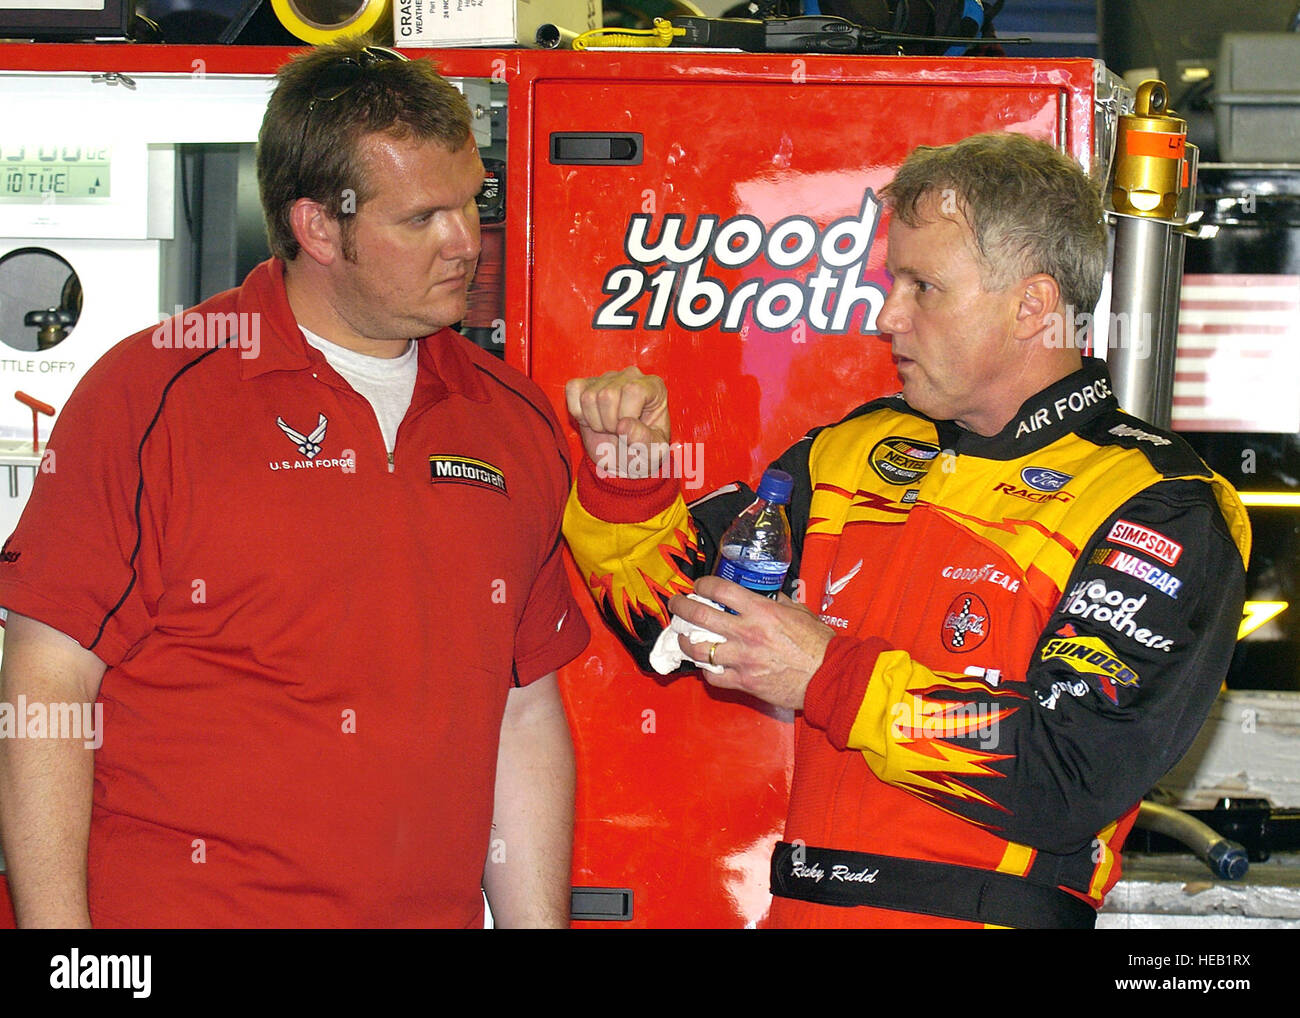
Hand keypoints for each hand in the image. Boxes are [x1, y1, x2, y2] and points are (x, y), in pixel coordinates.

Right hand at [565, 366, 670, 477]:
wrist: (623, 458)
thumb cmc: (642, 451)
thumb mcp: (652, 452)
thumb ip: (645, 441)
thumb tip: (623, 425)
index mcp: (653, 387)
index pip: (634, 390)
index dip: (627, 416)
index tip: (630, 429)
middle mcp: (631, 376)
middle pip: (608, 395)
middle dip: (609, 423)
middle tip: (617, 432)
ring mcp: (607, 377)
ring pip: (589, 397)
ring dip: (595, 422)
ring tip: (607, 427)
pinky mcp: (585, 383)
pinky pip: (573, 390)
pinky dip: (578, 413)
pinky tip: (592, 419)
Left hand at [668, 575, 834, 710]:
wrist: (828, 676)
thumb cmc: (818, 643)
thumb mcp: (799, 612)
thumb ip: (777, 602)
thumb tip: (765, 595)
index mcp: (761, 610)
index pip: (720, 590)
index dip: (703, 584)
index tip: (698, 585)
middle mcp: (747, 632)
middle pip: (700, 615)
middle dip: (682, 606)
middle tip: (676, 604)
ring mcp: (743, 659)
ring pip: (700, 649)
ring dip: (686, 641)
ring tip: (683, 637)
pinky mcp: (744, 682)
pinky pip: (714, 677)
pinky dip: (707, 671)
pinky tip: (706, 665)